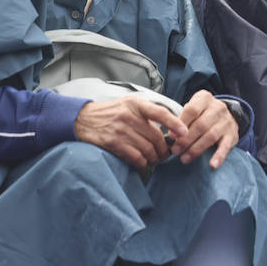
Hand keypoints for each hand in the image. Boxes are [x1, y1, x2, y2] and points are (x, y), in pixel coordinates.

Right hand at [74, 96, 188, 169]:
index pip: (161, 113)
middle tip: (165, 154)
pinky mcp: (112, 142)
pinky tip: (142, 162)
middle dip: (164, 149)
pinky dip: (142, 162)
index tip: (185, 133)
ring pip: (147, 149)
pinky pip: (135, 156)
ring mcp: (120, 129)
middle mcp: (129, 116)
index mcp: (136, 104)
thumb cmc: (111, 112)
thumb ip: (147, 112)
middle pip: (156, 137)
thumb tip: (171, 124)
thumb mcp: (129, 104)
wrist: (82, 118)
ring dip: (154, 158)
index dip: (175, 124)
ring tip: (154, 159)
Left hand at [171, 89, 240, 168]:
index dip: (181, 123)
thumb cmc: (202, 114)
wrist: (227, 115)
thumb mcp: (193, 110)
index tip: (171, 136)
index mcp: (205, 98)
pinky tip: (212, 165)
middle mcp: (218, 108)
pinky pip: (226, 146)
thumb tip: (171, 136)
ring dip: (196, 149)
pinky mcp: (232, 134)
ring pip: (211, 136)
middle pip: (201, 125)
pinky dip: (219, 156)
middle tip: (175, 151)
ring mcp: (226, 121)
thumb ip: (182, 119)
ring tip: (184, 159)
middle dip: (186, 140)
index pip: (192, 110)